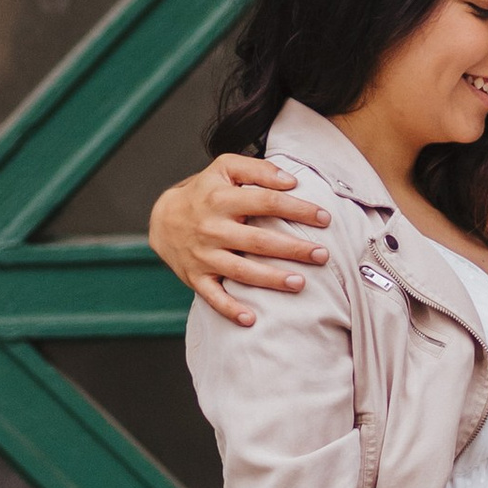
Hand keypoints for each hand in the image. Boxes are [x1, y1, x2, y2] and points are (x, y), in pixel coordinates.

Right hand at [149, 155, 332, 325]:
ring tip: (300, 283)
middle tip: (322, 255)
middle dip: (293, 248)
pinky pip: (213, 297)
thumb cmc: (204, 192)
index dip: (297, 209)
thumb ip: (258, 169)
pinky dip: (230, 309)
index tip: (324, 218)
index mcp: (222, 199)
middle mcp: (212, 228)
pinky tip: (251, 319)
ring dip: (271, 279)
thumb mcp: (224, 168)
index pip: (266, 202)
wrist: (163, 219)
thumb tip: (291, 181)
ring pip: (240, 271)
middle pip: (258, 240)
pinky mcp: (196, 277)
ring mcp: (204, 255)